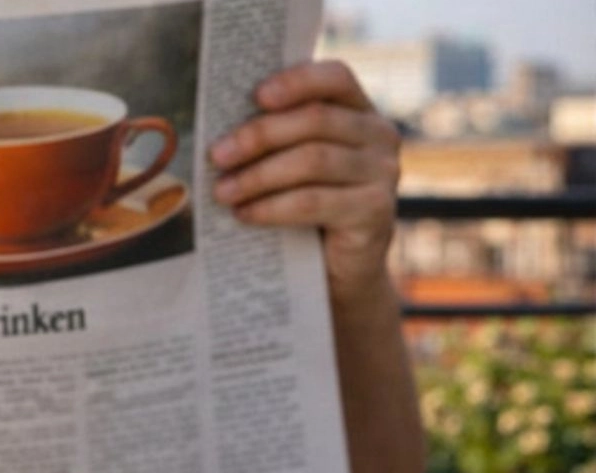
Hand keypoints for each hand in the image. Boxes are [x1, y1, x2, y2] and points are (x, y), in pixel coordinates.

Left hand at [209, 61, 401, 298]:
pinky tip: (244, 214)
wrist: (334, 269)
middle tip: (216, 156)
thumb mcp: (290, 162)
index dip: (296, 81)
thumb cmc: (302, 205)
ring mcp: (383, 173)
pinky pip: (314, 201)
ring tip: (222, 192)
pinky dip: (272, 207)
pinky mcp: (376, 212)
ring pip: (313, 160)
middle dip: (258, 136)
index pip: (336, 76)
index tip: (255, 96)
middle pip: (316, 120)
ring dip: (258, 175)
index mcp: (358, 110)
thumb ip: (273, 135)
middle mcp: (379, 135)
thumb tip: (219, 128)